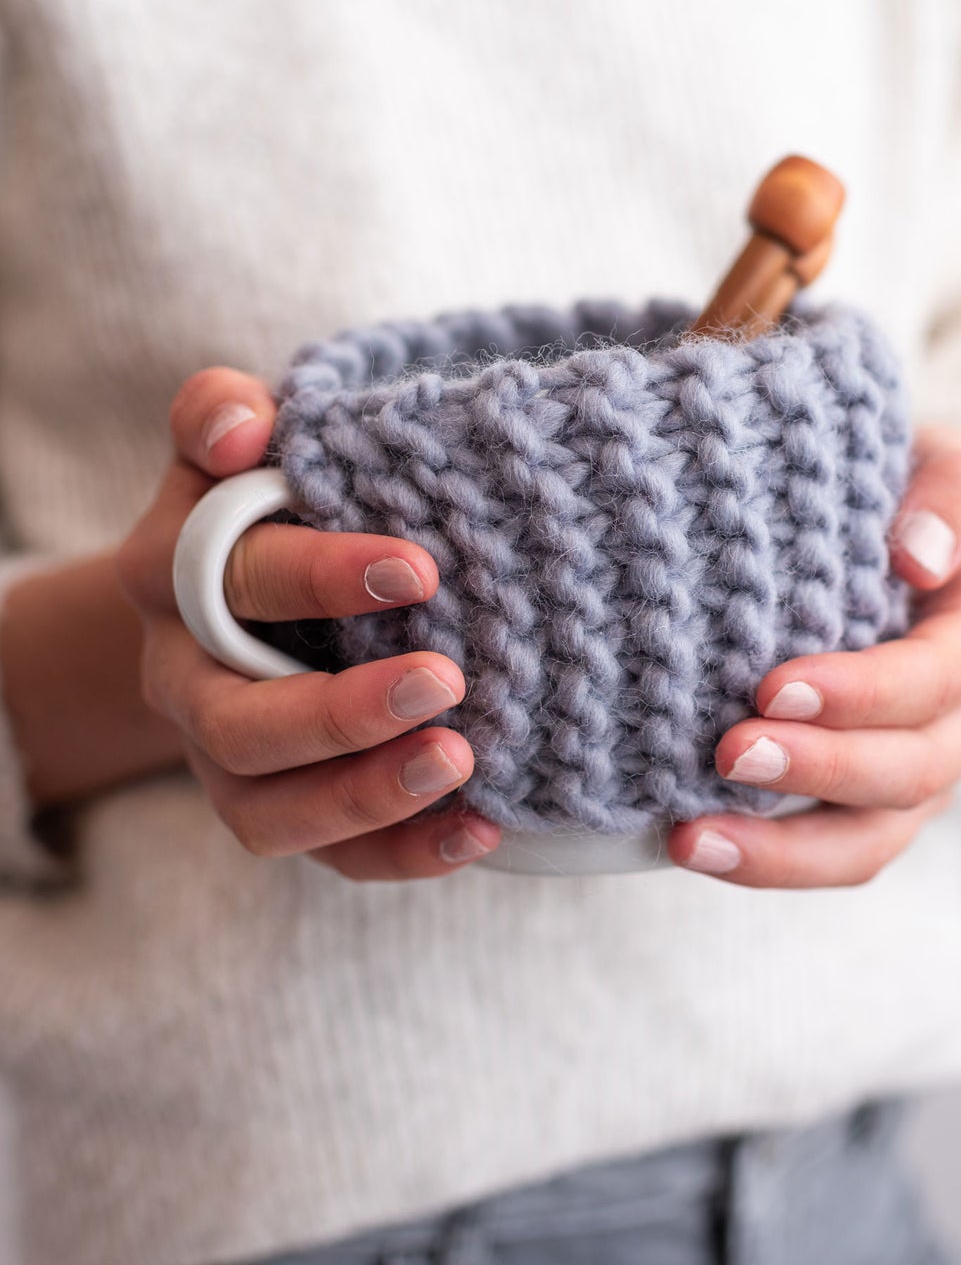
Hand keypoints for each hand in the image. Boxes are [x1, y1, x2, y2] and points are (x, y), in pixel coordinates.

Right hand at [115, 368, 498, 878]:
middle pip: (237, 726)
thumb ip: (223, 413)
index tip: (421, 567)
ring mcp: (229, 760)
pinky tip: (479, 826)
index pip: (235, 582)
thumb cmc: (266, 502)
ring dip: (366, 796)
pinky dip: (404, 852)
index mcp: (172, 578)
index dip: (319, 578)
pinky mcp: (286, 809)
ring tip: (460, 764)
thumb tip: (238, 427)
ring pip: (271, 813)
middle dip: (340, 714)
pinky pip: (333, 856)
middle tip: (446, 680)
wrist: (242, 593)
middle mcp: (188, 680)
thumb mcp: (238, 445)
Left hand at [667, 424, 960, 887]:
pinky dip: (764, 860)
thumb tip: (922, 557)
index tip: (775, 685)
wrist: (841, 538)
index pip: (943, 675)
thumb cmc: (879, 493)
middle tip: (730, 749)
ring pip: (871, 838)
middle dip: (821, 767)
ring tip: (692, 835)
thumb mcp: (929, 461)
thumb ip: (949, 488)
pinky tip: (689, 842)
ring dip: (783, 846)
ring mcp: (918, 777)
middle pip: (912, 768)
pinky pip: (827, 856)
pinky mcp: (864, 813)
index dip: (869, 692)